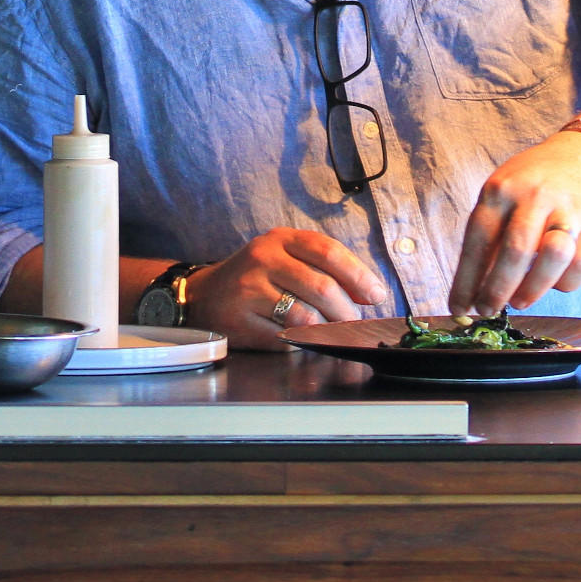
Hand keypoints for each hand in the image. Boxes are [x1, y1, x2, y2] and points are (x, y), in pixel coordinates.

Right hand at [185, 227, 388, 350]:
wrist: (204, 296)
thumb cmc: (257, 277)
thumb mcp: (286, 258)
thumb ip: (323, 268)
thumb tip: (368, 294)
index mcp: (281, 240)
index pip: (328, 251)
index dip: (358, 275)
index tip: (376, 295)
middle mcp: (264, 258)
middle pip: (321, 286)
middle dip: (347, 310)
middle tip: (354, 322)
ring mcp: (249, 289)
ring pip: (305, 314)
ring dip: (328, 328)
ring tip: (332, 331)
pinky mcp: (241, 320)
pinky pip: (285, 336)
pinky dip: (302, 341)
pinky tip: (304, 338)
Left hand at [449, 130, 580, 314]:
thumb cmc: (530, 187)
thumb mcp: (500, 198)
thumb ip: (488, 239)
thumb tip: (472, 294)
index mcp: (502, 188)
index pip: (479, 238)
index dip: (467, 279)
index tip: (459, 308)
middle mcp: (535, 195)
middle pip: (516, 250)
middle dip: (497, 289)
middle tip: (488, 311)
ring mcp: (569, 209)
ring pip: (554, 256)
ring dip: (533, 288)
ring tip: (519, 301)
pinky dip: (565, 283)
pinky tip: (552, 283)